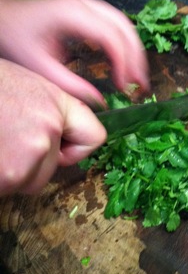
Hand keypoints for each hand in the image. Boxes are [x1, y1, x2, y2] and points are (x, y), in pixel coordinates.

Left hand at [0, 0, 148, 106]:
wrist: (0, 18)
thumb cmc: (14, 38)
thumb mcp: (39, 67)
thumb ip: (71, 86)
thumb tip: (99, 101)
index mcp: (70, 14)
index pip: (110, 37)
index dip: (123, 63)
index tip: (125, 86)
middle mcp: (82, 4)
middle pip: (124, 27)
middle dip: (137, 57)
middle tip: (140, 84)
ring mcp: (85, 4)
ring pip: (124, 23)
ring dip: (134, 50)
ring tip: (137, 77)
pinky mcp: (86, 10)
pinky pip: (115, 24)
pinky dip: (125, 44)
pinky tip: (124, 63)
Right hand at [0, 59, 106, 195]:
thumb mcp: (23, 84)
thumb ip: (50, 111)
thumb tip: (64, 135)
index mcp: (55, 103)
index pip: (94, 137)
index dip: (75, 145)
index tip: (60, 145)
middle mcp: (45, 131)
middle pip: (52, 168)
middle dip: (32, 162)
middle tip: (4, 137)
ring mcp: (24, 159)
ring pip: (27, 182)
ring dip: (10, 171)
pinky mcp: (4, 177)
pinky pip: (6, 188)